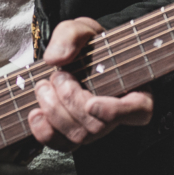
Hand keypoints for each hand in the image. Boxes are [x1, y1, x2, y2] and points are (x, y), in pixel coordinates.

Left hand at [26, 17, 153, 150]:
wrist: (74, 59)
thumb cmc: (88, 46)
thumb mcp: (84, 29)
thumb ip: (73, 35)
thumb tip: (55, 59)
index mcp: (133, 90)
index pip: (138, 111)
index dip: (115, 113)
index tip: (92, 104)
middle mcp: (116, 116)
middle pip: (98, 125)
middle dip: (71, 100)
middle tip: (59, 76)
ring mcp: (94, 129)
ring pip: (78, 136)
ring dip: (55, 111)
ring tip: (44, 86)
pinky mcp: (71, 136)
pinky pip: (59, 145)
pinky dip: (43, 131)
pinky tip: (35, 113)